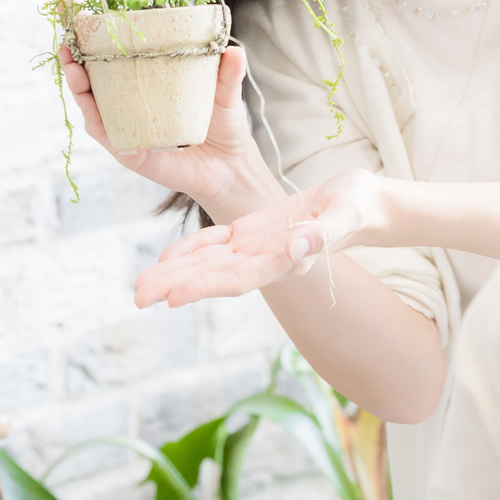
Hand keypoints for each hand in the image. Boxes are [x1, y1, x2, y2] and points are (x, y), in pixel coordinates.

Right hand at [58, 43, 282, 219]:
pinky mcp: (133, 155)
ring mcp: (129, 132)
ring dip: (79, 91)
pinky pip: (110, 139)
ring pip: (94, 111)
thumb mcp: (224, 93)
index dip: (95, 47)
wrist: (231, 167)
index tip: (82, 24)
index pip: (115, 65)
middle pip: (94, 86)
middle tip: (68, 46)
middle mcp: (131, 110)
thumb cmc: (224, 126)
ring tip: (73, 70)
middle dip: (76, 65)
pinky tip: (92, 112)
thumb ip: (228, 72)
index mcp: (147, 89)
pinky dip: (100, 125)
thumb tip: (234, 50)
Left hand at [133, 169, 384, 307]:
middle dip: (176, 286)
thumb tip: (297, 246)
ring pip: (209, 263)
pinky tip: (167, 256)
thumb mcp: (344, 212)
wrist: (362, 202)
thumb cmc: (358, 206)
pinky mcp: (253, 232)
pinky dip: (192, 250)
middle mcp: (265, 260)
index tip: (173, 297)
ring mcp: (257, 248)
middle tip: (138, 297)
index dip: (204, 287)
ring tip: (140, 286)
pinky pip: (216, 244)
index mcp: (285, 259)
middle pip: (214, 277)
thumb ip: (323, 232)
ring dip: (175, 273)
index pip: (238, 278)